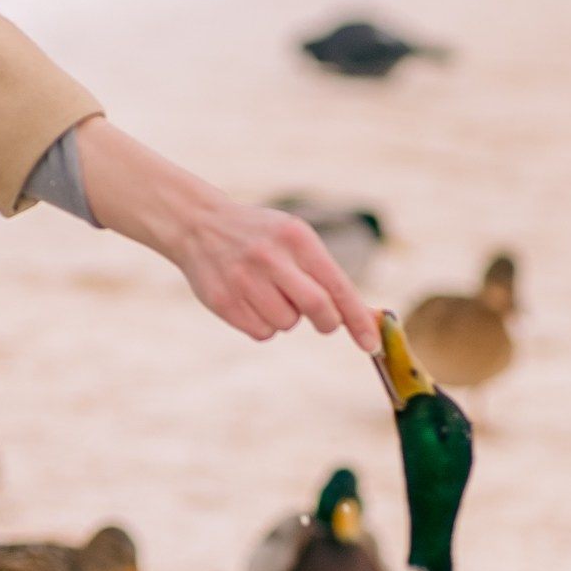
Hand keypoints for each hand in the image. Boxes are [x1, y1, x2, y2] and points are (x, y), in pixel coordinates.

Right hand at [75, 119, 381, 350]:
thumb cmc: (261, 237)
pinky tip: (249, 301)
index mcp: (296, 237)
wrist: (199, 226)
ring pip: (287, 324)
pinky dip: (263, 325)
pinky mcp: (224, 302)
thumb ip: (326, 275)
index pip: (337, 285)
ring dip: (286, 317)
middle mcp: (271, 257)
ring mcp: (244, 280)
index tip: (371, 345)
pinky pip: (261, 333)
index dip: (357, 319)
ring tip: (268, 293)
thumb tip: (367, 319)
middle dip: (327, 322)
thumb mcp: (294, 238)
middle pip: (318, 308)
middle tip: (322, 320)